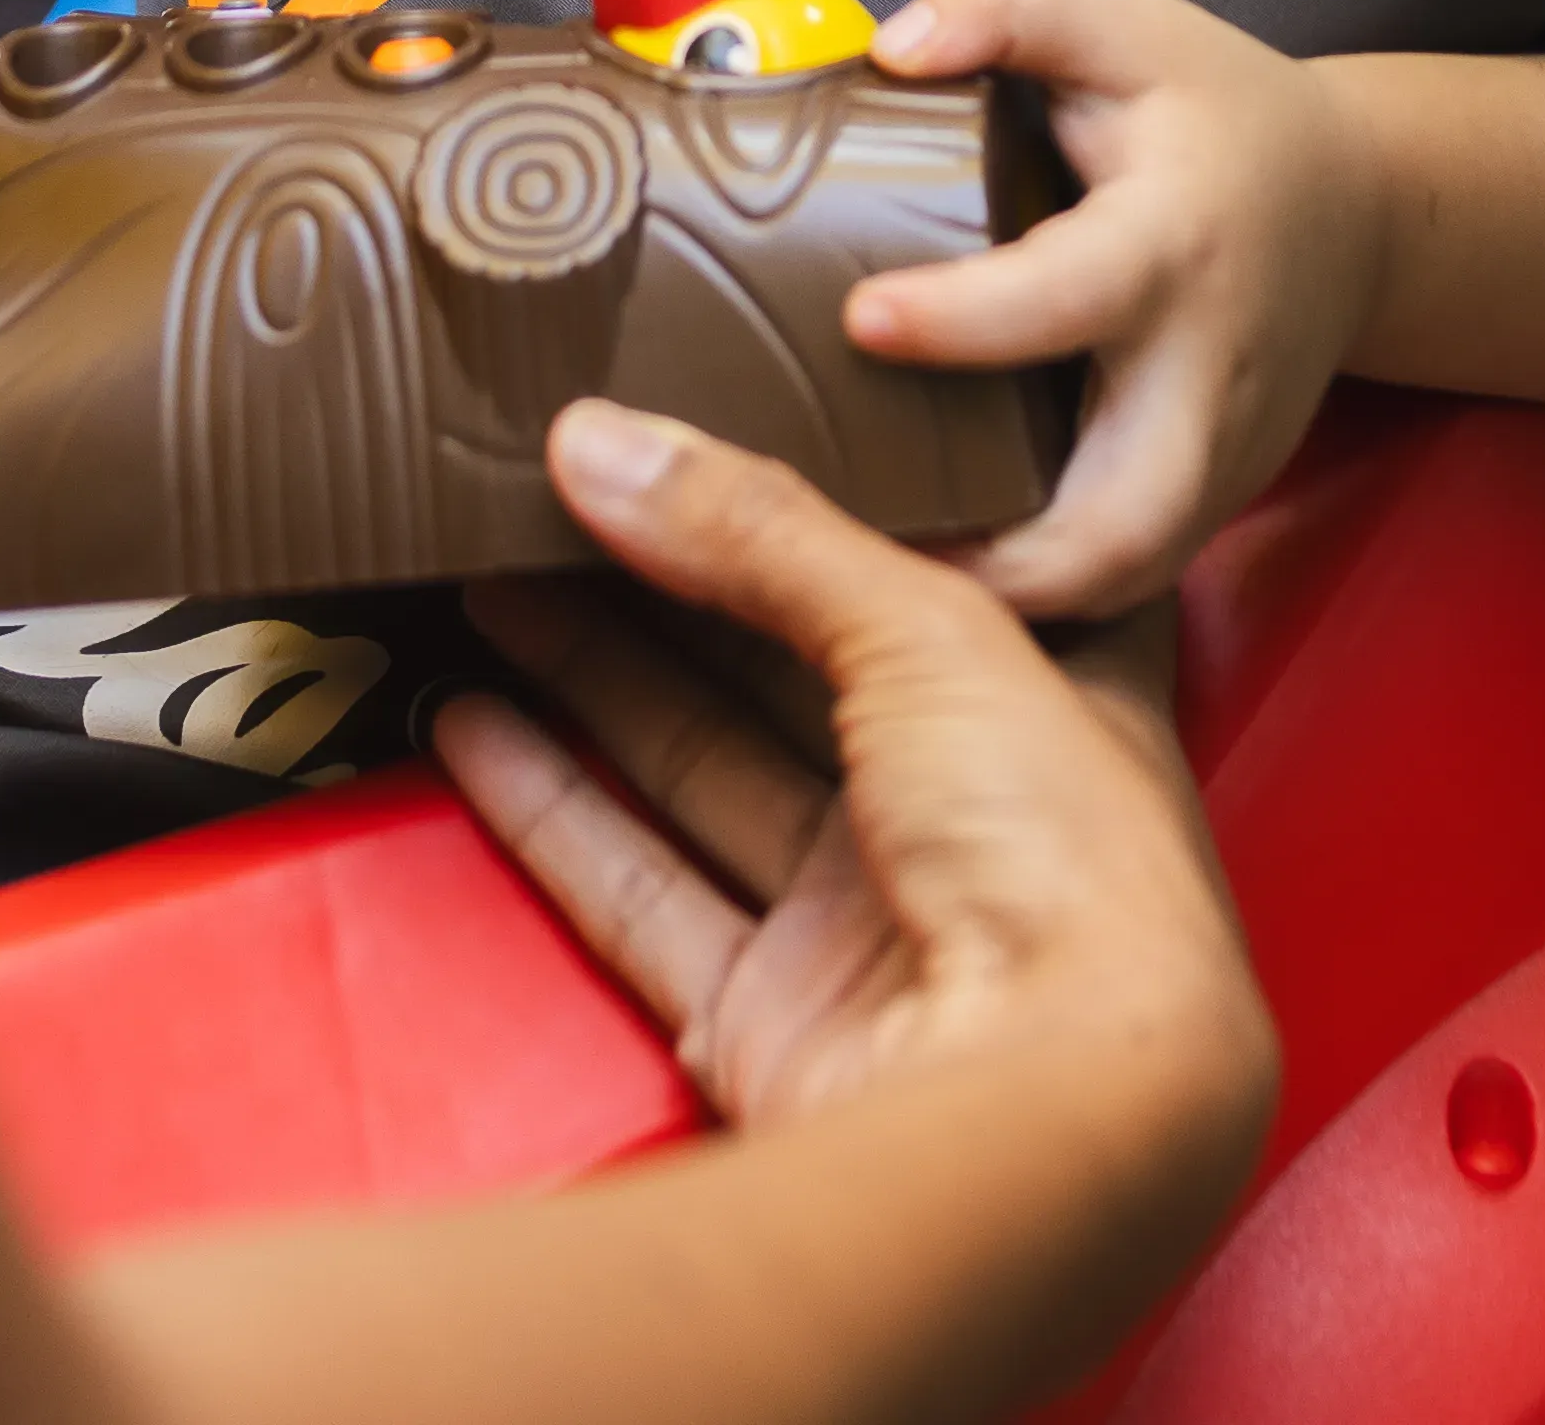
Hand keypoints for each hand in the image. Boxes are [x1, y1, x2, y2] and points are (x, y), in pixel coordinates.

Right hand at [432, 401, 1271, 1148]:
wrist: (1052, 1123)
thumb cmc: (1069, 866)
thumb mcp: (929, 628)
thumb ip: (761, 532)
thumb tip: (607, 443)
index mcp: (1052, 700)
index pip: (930, 571)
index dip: (825, 500)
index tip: (715, 422)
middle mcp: (965, 811)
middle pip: (788, 669)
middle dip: (669, 579)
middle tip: (558, 486)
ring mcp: (865, 924)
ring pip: (701, 768)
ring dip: (590, 678)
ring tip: (489, 574)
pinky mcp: (769, 1019)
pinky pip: (640, 892)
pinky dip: (550, 810)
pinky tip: (475, 726)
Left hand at [842, 0, 1383, 619]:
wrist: (1356, 207)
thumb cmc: (1216, 113)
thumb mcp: (1122, 20)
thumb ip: (1006, 1)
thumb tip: (893, 47)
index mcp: (1173, 241)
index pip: (1072, 295)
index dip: (966, 316)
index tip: (864, 318)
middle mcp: (1204, 374)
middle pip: (1127, 520)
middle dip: (1005, 565)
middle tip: (864, 549)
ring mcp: (1219, 457)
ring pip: (1124, 578)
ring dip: (1010, 601)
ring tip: (880, 578)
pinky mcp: (1213, 504)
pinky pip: (1125, 574)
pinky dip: (1040, 591)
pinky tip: (943, 568)